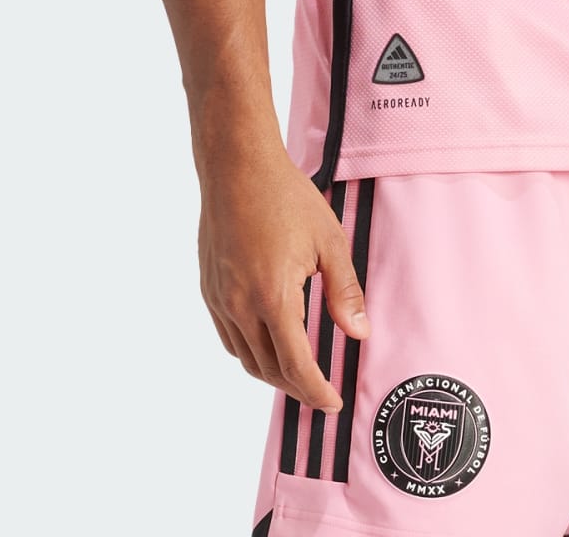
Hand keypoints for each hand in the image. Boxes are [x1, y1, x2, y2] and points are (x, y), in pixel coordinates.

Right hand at [197, 146, 368, 407]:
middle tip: (321, 391)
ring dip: (272, 373)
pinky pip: (228, 337)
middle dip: (297, 387)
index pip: (296, 366)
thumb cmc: (286, 197)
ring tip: (299, 372)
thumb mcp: (329, 241)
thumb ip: (344, 291)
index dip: (316, 392)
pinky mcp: (209, 289)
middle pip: (268, 370)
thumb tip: (360, 333)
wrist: (237, 167)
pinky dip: (250, 351)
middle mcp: (239, 305)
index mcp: (273, 297)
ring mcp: (219, 299)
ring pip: (245, 357)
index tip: (333, 403)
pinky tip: (269, 342)